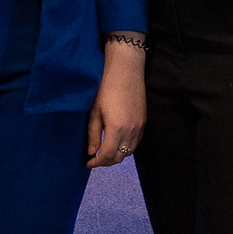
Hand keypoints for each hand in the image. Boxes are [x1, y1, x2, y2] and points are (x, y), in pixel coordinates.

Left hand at [87, 38, 146, 167]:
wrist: (126, 70)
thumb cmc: (107, 87)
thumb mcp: (95, 112)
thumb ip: (93, 134)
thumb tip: (92, 152)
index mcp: (116, 129)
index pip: (107, 156)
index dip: (97, 162)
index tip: (88, 163)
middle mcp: (131, 131)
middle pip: (119, 157)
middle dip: (106, 161)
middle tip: (95, 159)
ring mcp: (139, 127)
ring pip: (128, 152)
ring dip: (117, 155)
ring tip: (105, 152)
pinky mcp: (144, 122)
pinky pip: (135, 143)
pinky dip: (126, 148)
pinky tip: (117, 142)